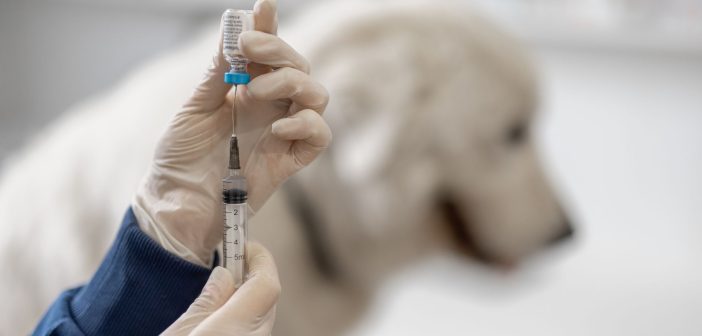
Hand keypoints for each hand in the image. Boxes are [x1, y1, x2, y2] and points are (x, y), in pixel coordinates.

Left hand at [132, 0, 330, 264]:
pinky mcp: (291, 160)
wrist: (176, 205)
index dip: (270, 28)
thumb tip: (234, 29)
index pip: (267, 52)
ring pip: (317, 95)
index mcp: (245, 90)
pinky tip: (278, 124)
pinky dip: (307, 123)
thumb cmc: (180, 158)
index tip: (264, 7)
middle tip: (249, 49)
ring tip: (254, 93)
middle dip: (279, 51)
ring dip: (291, 83)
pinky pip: (319, 135)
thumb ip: (219, 73)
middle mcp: (269, 107)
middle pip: (298, 67)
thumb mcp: (193, 108)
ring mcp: (283, 132)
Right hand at [162, 242, 279, 335]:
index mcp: (238, 324)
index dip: (259, 258)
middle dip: (252, 277)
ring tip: (222, 290)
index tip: (245, 244)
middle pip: (267, 299)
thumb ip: (207, 302)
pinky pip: (252, 331)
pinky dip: (241, 318)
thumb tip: (224, 276)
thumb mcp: (179, 332)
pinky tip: (220, 319)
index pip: (266, 282)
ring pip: (260, 317)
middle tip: (231, 263)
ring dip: (246, 300)